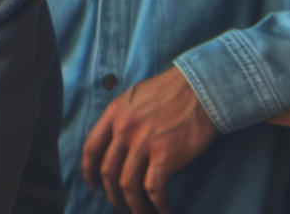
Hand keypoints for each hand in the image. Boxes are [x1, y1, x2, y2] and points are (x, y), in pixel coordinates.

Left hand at [80, 66, 217, 213]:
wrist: (201, 88)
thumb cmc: (172, 91)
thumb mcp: (135, 97)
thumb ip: (123, 118)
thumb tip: (117, 143)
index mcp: (114, 113)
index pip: (90, 148)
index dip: (88, 171)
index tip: (93, 185)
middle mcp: (124, 129)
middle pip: (108, 172)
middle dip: (111, 194)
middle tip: (119, 206)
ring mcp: (143, 143)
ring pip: (128, 185)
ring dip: (133, 205)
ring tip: (140, 213)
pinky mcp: (165, 155)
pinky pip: (154, 189)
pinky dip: (158, 205)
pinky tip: (164, 210)